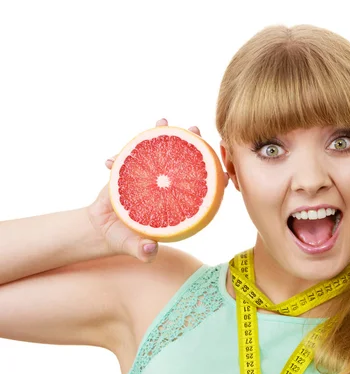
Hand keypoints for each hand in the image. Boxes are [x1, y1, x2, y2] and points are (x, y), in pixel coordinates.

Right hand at [88, 118, 228, 261]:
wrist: (103, 229)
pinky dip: (119, 156)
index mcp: (175, 202)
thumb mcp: (135, 247)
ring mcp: (148, 174)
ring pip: (158, 149)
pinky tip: (110, 160)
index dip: (213, 177)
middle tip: (194, 128)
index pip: (201, 187)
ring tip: (162, 122)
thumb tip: (149, 251)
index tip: (222, 169)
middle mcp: (166, 184)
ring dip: (160, 134)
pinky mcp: (128, 170)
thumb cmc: (127, 239)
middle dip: (192, 142)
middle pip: (184, 159)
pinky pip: (127, 156)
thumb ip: (143, 251)